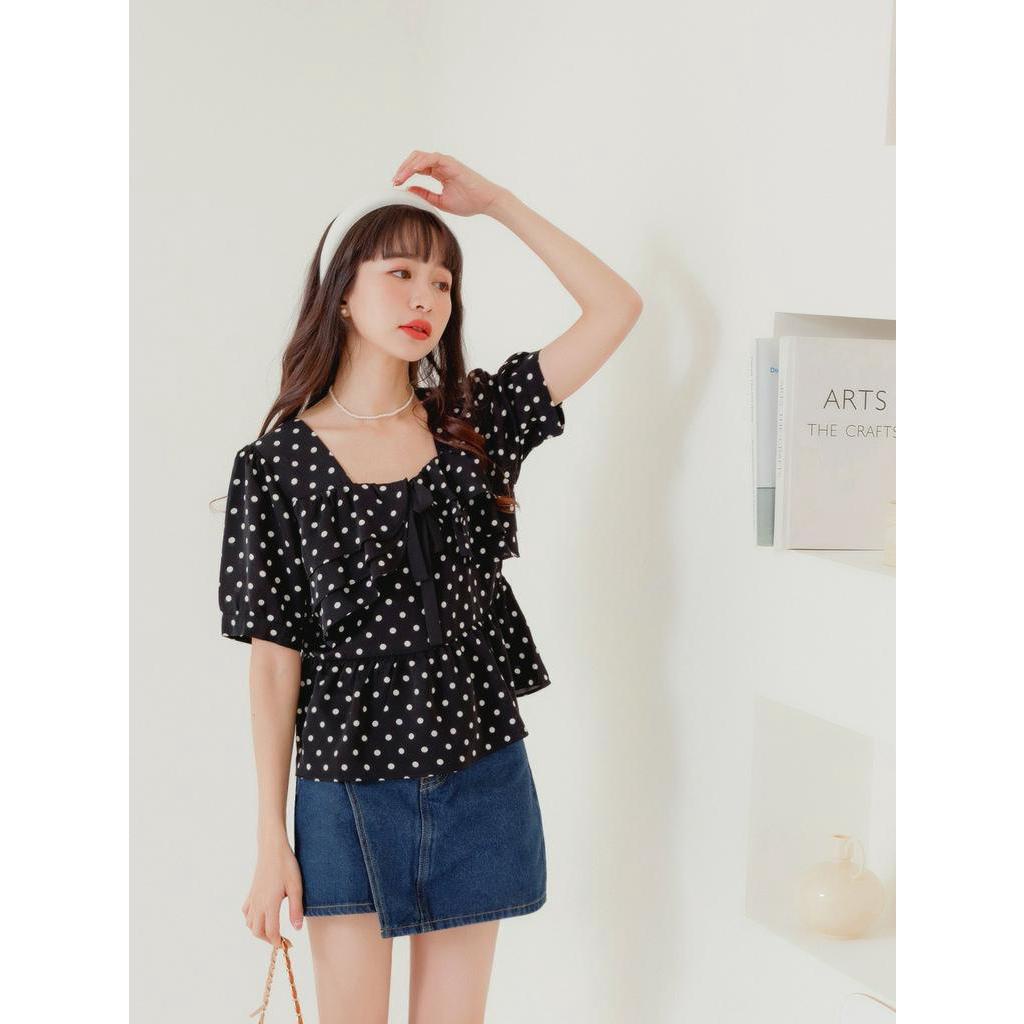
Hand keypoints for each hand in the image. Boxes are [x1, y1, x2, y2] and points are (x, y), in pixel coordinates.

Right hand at [241, 836, 303, 946]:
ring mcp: (252, 898)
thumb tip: (296, 929)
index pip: (271, 932)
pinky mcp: (251, 892)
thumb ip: (296, 909)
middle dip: (268, 939)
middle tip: (281, 939)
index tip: (287, 945)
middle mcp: (258, 904)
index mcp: (270, 904)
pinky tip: (261, 915)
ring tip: (273, 929)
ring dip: (259, 930)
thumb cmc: (286, 866)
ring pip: (249, 923)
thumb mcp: (296, 887)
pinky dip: (251, 919)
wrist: (272, 849)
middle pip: (257, 931)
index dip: (278, 942)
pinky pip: (246, 912)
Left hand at [391, 151, 506, 216]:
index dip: (405, 175)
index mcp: (439, 173)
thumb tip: (409, 190)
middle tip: (395, 181)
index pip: (417, 168)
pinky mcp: (451, 163)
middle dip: (403, 169)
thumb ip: (425, 195)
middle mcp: (441, 165)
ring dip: (408, 166)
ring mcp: (446, 162)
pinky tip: (412, 171)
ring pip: (421, 157)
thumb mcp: (441, 202)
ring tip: (400, 177)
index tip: (396, 185)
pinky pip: (432, 158)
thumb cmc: (469, 203)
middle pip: (415, 159)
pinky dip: (421, 163)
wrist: (487, 202)